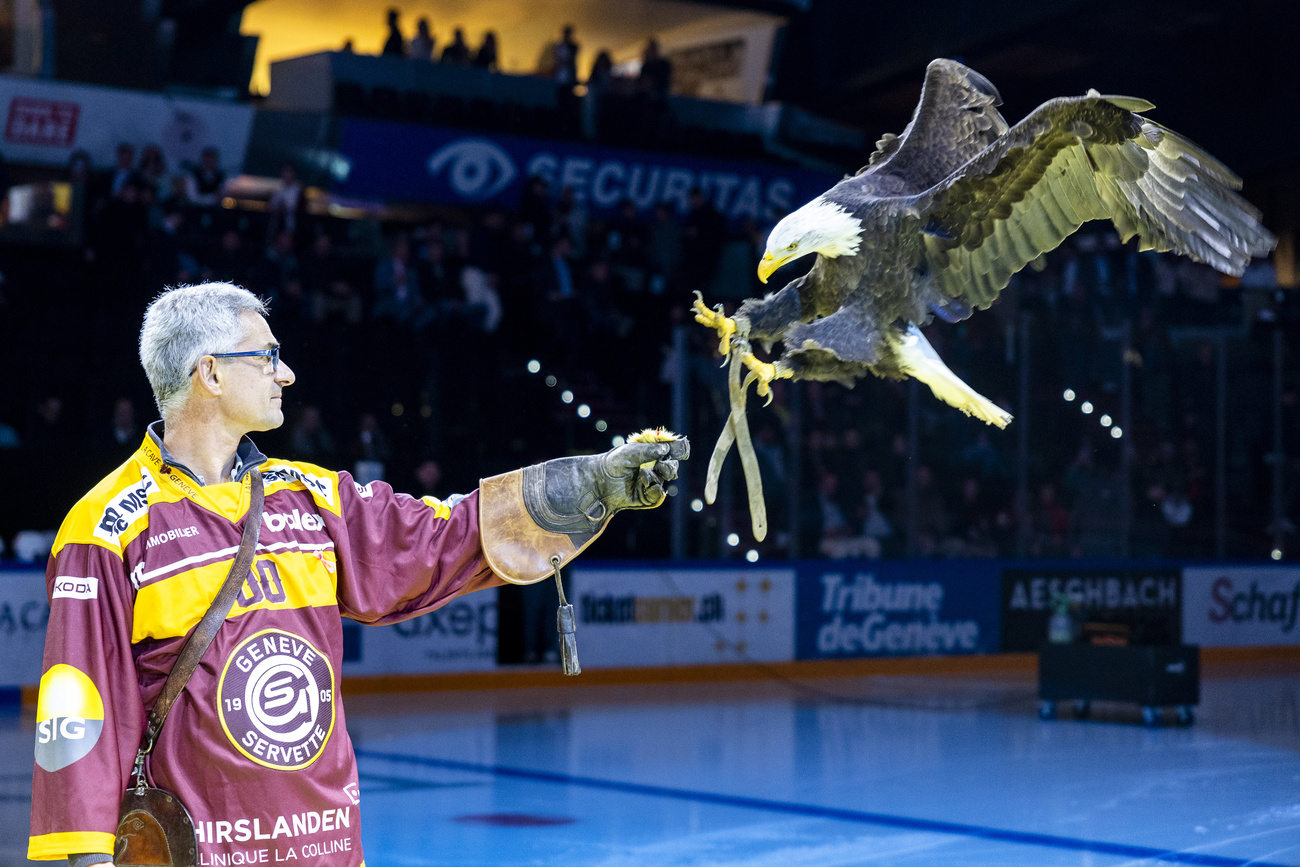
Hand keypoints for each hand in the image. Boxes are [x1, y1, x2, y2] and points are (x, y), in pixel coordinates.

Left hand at [539, 438, 689, 528]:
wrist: (597, 482)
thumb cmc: (612, 464)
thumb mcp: (630, 453)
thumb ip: (649, 451)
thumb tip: (667, 449)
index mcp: (648, 456)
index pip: (668, 452)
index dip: (677, 451)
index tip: (684, 449)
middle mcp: (651, 469)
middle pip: (671, 467)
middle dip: (670, 466)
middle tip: (664, 466)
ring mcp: (648, 484)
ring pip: (665, 481)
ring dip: (658, 478)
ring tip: (644, 476)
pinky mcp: (645, 498)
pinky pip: (658, 496)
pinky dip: (656, 491)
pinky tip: (648, 486)